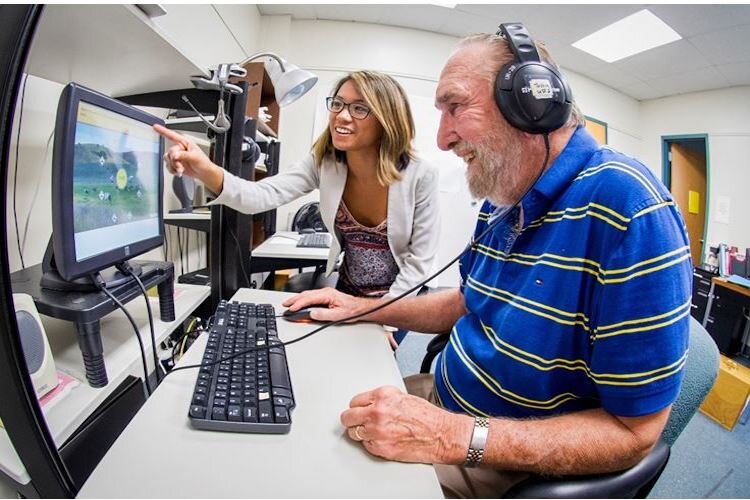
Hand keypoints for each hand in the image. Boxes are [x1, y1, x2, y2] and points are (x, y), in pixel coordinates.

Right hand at [153, 124, 222, 192]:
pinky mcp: (175, 164)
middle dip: (174, 160)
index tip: (155, 127)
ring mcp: (177, 157)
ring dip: (173, 166)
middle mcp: (180, 149)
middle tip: (180, 166)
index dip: (163, 131)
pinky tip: (179, 172)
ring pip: (168, 159)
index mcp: (185, 143)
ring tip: (181, 170)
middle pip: (170, 151)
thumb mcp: (195, 157)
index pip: (172, 136)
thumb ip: (184, 155)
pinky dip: (173, 170)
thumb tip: (174, 155)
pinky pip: (168, 166)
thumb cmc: (203, 163)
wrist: (204, 174)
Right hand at [281, 287, 372, 322]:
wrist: (360, 308)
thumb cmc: (352, 310)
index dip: (299, 304)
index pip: (309, 298)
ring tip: (289, 304)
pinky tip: (299, 303)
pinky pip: (311, 296)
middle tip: (285, 305)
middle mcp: (325, 292)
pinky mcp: (325, 297)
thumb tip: (312, 313)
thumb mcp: (338, 315)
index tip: (291, 309)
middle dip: (294, 300)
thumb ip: (324, 314)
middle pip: (306, 294)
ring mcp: (325, 293)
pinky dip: (302, 299)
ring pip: (307, 295)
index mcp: (328, 294)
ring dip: (297, 299)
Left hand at [340, 386, 471, 463]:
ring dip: (361, 433)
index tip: (359, 410)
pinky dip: (372, 444)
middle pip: (348, 417)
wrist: (441, 434)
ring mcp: (377, 432)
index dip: (357, 407)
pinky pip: (366, 446)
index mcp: (383, 396)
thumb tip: (368, 404)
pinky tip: (383, 439)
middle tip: (356, 422)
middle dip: (351, 420)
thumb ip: (382, 399)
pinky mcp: (381, 448)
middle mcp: (377, 412)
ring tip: (373, 431)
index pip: (354, 401)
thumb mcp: (402, 397)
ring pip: (354, 433)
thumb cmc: (428, 417)